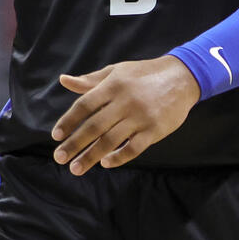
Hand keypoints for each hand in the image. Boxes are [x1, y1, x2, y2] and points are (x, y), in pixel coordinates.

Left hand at [51, 57, 200, 173]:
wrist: (182, 77)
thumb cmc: (144, 74)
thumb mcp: (116, 71)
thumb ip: (90, 80)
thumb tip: (64, 80)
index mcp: (112, 86)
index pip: (84, 105)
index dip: (68, 121)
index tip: (56, 136)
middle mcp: (124, 102)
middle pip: (94, 127)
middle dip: (74, 144)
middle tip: (59, 158)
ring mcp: (140, 117)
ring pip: (110, 140)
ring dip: (91, 156)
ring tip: (76, 168)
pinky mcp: (155, 130)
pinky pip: (134, 148)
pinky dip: (119, 157)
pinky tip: (106, 163)